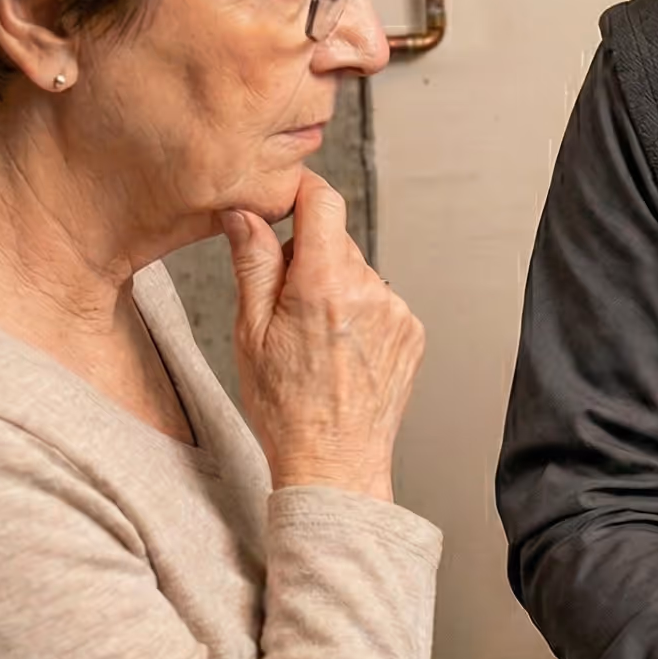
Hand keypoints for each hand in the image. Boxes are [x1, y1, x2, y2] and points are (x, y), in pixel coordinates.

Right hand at [222, 170, 424, 503]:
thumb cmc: (284, 407)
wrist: (334, 464)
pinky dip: (359, 314)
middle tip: (284, 306)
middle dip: (308, 257)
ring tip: (314, 341)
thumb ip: (252, 263)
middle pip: (337, 241)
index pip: (323, 202)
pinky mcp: (413, 332)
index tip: (282, 203)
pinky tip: (340, 353)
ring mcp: (398, 312)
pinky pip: (379, 302)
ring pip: (358, 273)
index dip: (300, 194)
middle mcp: (371, 291)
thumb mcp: (250, 332)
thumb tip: (245, 212)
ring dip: (335, 288)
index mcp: (325, 284)